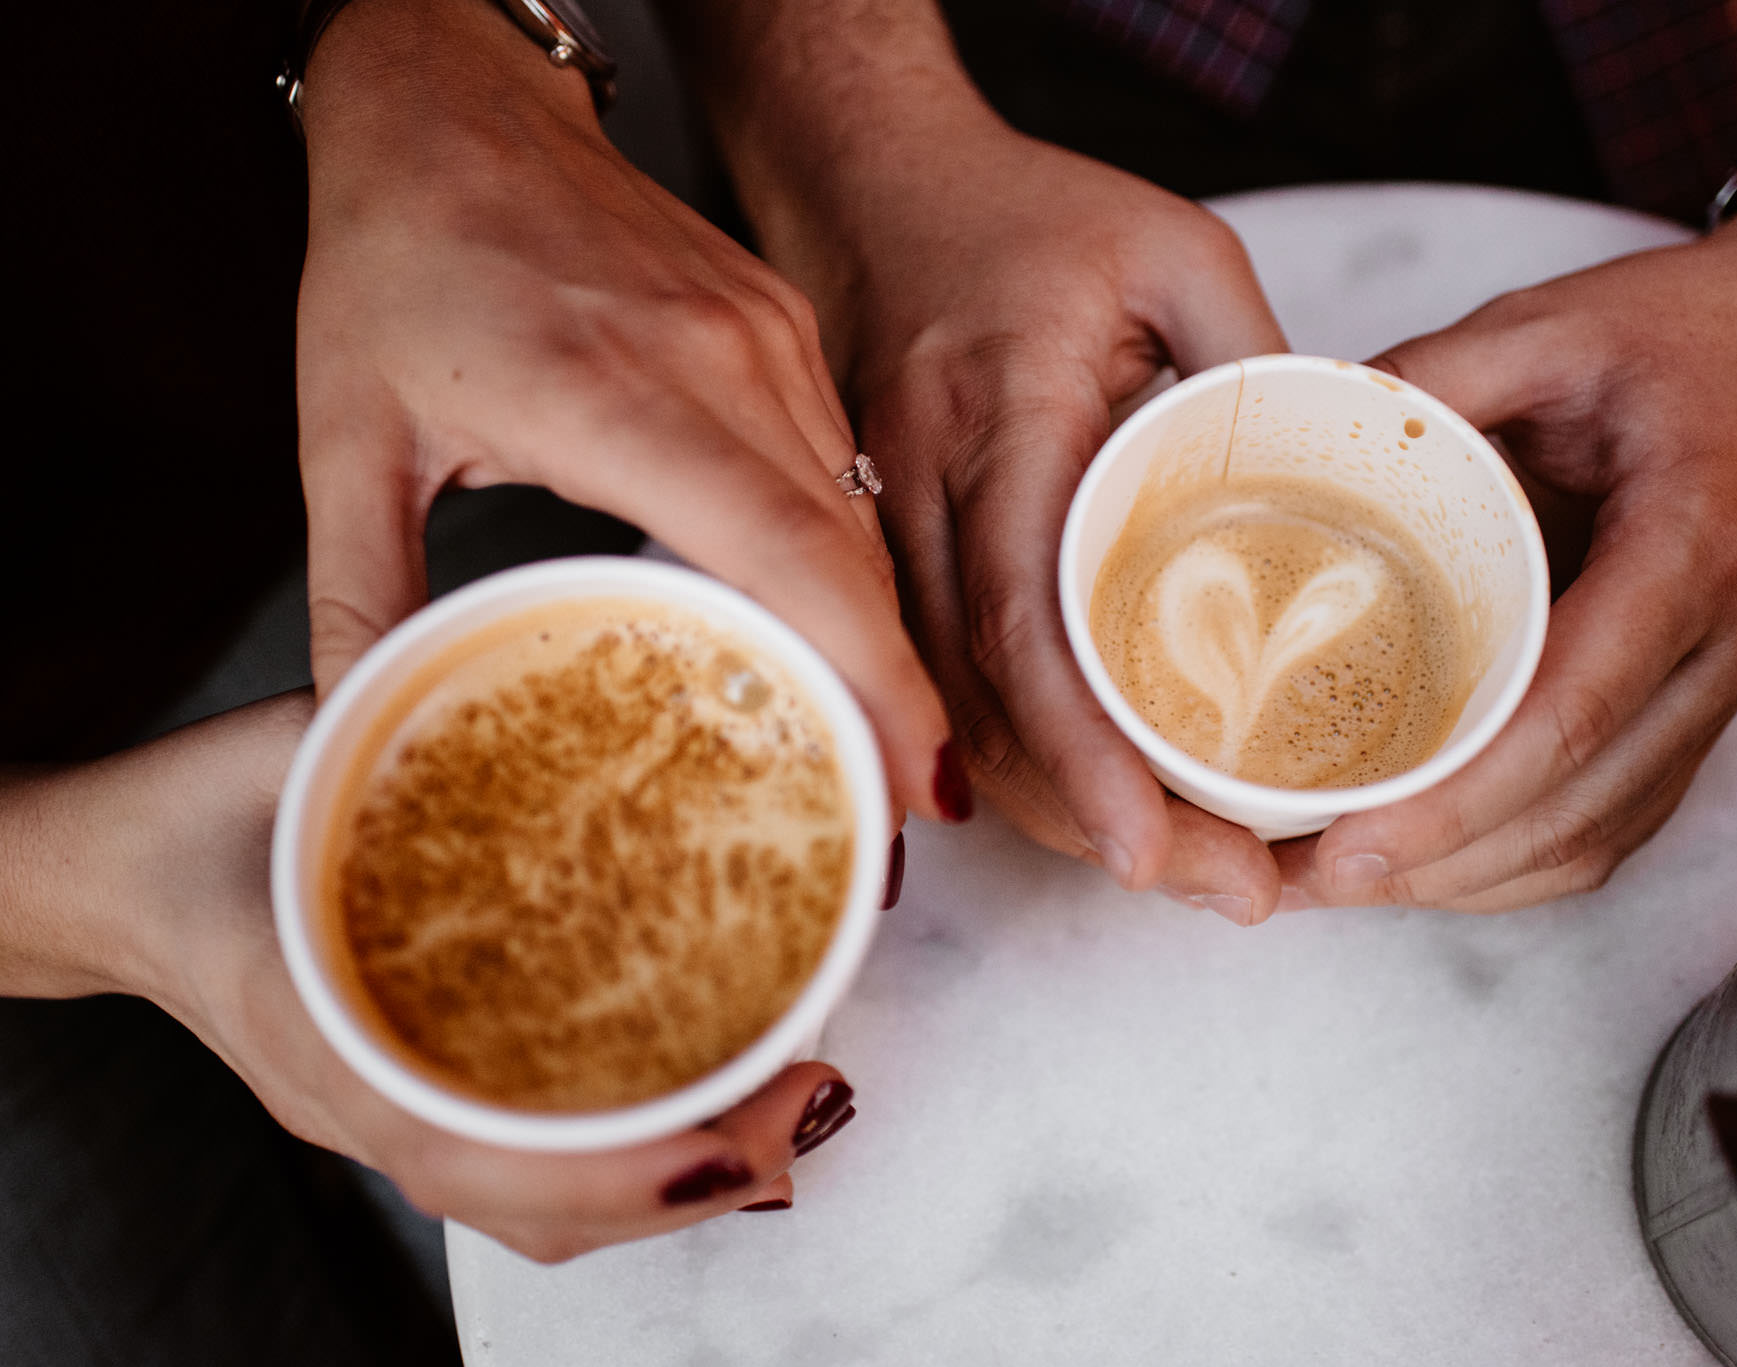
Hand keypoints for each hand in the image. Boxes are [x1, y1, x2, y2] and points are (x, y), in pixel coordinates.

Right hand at [62, 696, 853, 1263]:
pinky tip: (704, 1100)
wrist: (98, 877)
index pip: (462, 1147)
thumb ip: (392, 714)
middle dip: (682, 1178)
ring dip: (666, 1175)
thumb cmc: (186, 818)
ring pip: (535, 1201)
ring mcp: (380, 1108)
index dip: (604, 1165)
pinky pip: (521, 1160)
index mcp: (318, 1031)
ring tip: (787, 1109)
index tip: (728, 1143)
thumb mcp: (286, 747)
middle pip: (532, 1205)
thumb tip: (533, 668)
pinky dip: (623, 1150)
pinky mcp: (402, 1090)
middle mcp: (358, 1099)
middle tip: (811, 1104)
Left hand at [293, 0, 953, 821]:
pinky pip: (844, 465)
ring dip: (882, 635)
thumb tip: (355, 728)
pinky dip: (853, 563)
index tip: (911, 780)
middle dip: (900, 694)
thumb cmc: (401, 251)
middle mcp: (722, 362)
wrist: (452, 100)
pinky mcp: (781, 329)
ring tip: (884, 748)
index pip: (787, 550)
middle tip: (906, 815)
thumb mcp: (344, 435)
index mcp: (616, 392)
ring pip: (863, 515)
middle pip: (853, 554)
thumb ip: (357, 595)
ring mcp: (766, 339)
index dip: (867, 674)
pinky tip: (840, 632)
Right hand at [751, 108, 1289, 914]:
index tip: (1155, 849)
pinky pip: (939, 682)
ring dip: (1057, 809)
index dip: (1085, 753)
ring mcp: (886, 532)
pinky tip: (1093, 803)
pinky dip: (1015, 759)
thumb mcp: (1177, 252)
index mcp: (1002, 418)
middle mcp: (921, 492)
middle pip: (987, 704)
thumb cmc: (1028, 212)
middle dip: (1097, 820)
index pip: (1030, 620)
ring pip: (952, 715)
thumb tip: (1341, 498)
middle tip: (1223, 889)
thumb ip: (1257, 366)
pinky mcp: (884, 554)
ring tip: (1185, 866)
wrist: (869, 181)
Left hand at [1275, 184, 1736, 911]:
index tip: (1354, 839)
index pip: (1574, 709)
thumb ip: (1431, 378)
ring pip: (1603, 831)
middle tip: (1313, 875)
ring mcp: (1732, 682)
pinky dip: (1525, 855)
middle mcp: (1732, 636)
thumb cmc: (1697, 329)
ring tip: (1347, 877)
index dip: (1460, 796)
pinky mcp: (1710, 702)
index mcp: (1696, 539)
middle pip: (1584, 800)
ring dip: (1475, 875)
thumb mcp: (1552, 322)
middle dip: (1442, 862)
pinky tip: (1434, 856)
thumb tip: (1299, 436)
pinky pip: (1622, 814)